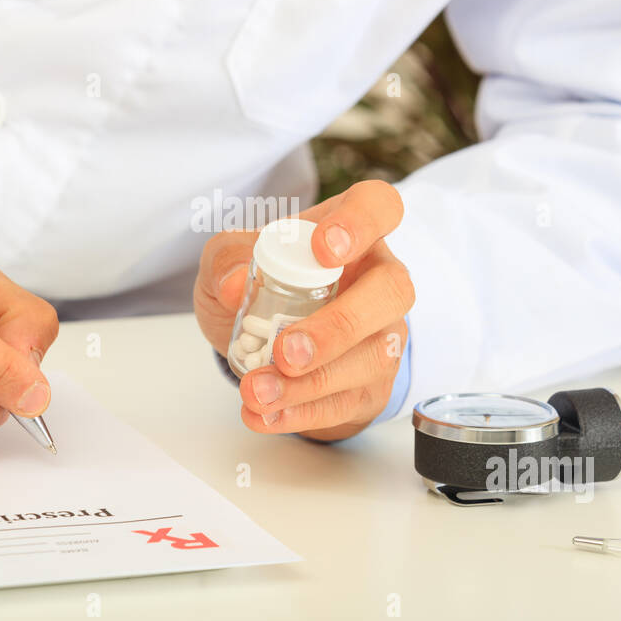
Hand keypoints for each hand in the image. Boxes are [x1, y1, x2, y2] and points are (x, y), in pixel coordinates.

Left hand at [194, 180, 413, 440]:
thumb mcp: (227, 261)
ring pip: (374, 357)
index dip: (362, 223)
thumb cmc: (257, 283)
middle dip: (339, 327)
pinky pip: (350, 401)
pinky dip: (303, 413)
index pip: (379, 206)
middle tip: (286, 352)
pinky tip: (266, 414)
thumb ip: (227, 260)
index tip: (325, 250)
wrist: (261, 340)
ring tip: (257, 392)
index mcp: (349, 232)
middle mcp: (378, 278)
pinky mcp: (371, 383)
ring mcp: (383, 333)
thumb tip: (234, 284)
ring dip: (312, 383)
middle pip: (393, 292)